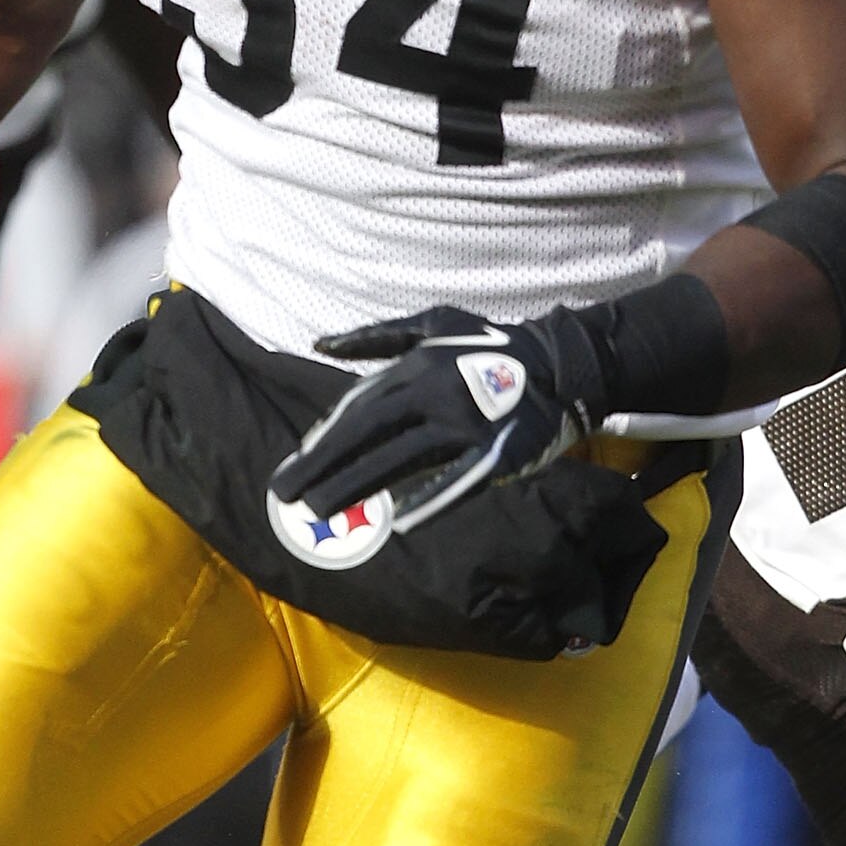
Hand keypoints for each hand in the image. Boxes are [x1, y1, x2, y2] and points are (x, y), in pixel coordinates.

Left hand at [270, 306, 605, 532]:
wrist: (559, 362)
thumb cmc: (487, 344)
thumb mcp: (431, 322)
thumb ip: (376, 335)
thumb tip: (321, 343)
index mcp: (416, 365)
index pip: (358, 407)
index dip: (325, 438)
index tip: (295, 464)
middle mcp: (434, 393)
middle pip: (368, 433)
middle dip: (323, 464)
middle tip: (285, 494)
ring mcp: (465, 424)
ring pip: (401, 459)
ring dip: (357, 485)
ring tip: (318, 509)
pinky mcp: (497, 452)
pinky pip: (459, 480)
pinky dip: (430, 500)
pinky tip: (398, 523)